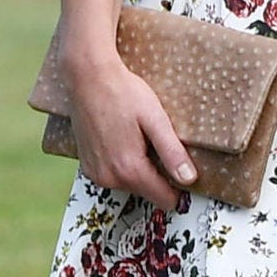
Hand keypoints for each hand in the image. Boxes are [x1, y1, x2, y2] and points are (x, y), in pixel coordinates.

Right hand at [62, 33, 195, 215]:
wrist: (88, 78)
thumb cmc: (123, 93)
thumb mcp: (155, 120)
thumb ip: (172, 152)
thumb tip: (189, 179)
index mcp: (129, 168)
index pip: (163, 198)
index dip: (180, 191)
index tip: (190, 179)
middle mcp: (108, 177)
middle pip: (147, 191)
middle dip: (160, 177)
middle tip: (164, 146)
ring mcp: (95, 173)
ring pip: (130, 184)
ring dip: (142, 170)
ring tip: (143, 140)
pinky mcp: (87, 165)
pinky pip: (114, 175)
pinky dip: (125, 165)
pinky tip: (128, 141)